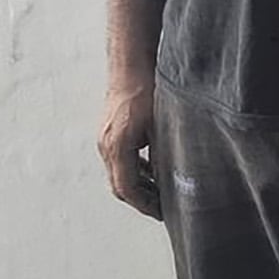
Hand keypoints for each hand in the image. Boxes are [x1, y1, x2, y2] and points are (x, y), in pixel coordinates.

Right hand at [98, 81, 161, 217]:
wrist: (131, 65)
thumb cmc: (146, 90)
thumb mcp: (162, 126)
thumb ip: (163, 154)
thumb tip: (174, 179)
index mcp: (118, 147)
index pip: (127, 188)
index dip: (145, 204)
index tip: (161, 213)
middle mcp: (106, 146)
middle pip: (120, 186)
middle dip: (141, 200)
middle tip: (162, 209)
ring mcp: (105, 140)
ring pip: (118, 174)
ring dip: (138, 186)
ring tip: (160, 194)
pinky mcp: (109, 134)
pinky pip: (119, 161)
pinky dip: (134, 171)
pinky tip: (153, 171)